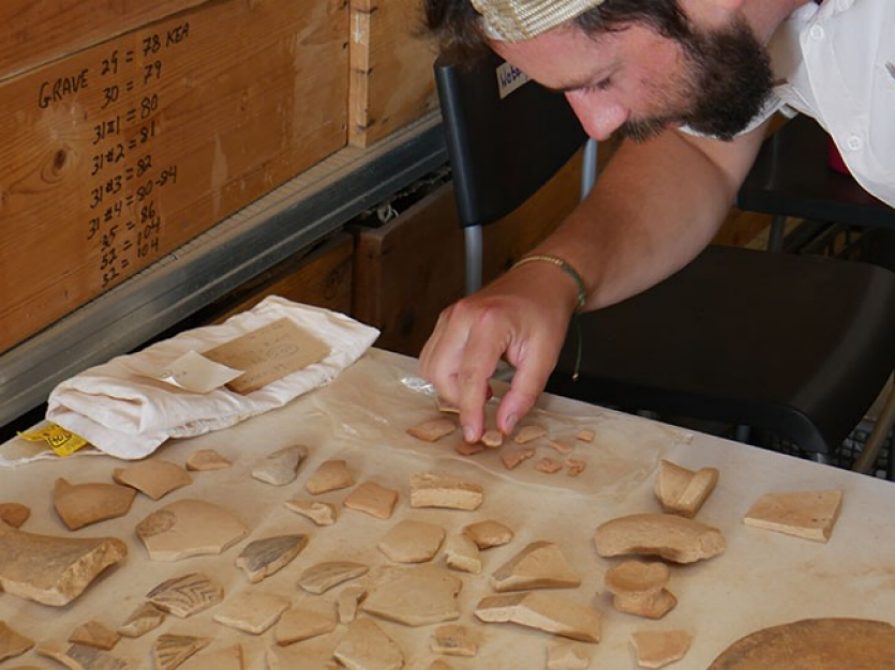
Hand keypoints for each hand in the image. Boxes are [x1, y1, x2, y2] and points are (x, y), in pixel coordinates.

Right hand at [419, 261, 578, 442]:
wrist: (542, 281)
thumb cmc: (545, 313)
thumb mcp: (545, 356)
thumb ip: (524, 393)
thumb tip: (504, 424)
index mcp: (489, 322)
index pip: (470, 376)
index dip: (470, 411)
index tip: (475, 434)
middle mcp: (462, 316)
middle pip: (441, 373)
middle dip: (459, 398)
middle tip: (486, 402)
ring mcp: (450, 315)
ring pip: (430, 366)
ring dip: (451, 386)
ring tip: (482, 386)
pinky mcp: (446, 320)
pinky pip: (432, 354)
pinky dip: (447, 372)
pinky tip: (472, 373)